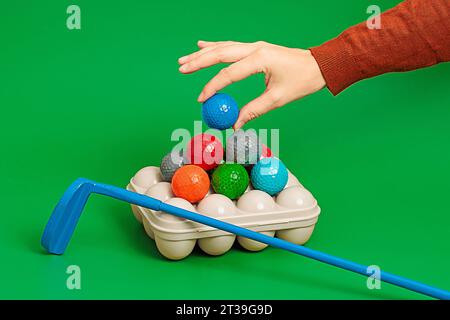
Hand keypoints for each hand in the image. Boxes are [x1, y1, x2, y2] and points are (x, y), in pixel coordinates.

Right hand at [178, 40, 325, 129]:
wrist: (319, 65)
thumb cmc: (302, 81)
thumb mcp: (278, 99)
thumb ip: (254, 110)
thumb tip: (236, 124)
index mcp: (260, 59)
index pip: (229, 74)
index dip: (213, 87)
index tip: (202, 100)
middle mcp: (254, 48)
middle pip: (220, 53)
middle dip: (199, 61)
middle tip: (181, 69)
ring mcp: (255, 46)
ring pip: (223, 47)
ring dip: (203, 53)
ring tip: (185, 60)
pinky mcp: (256, 48)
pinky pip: (231, 46)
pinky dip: (215, 47)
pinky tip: (203, 44)